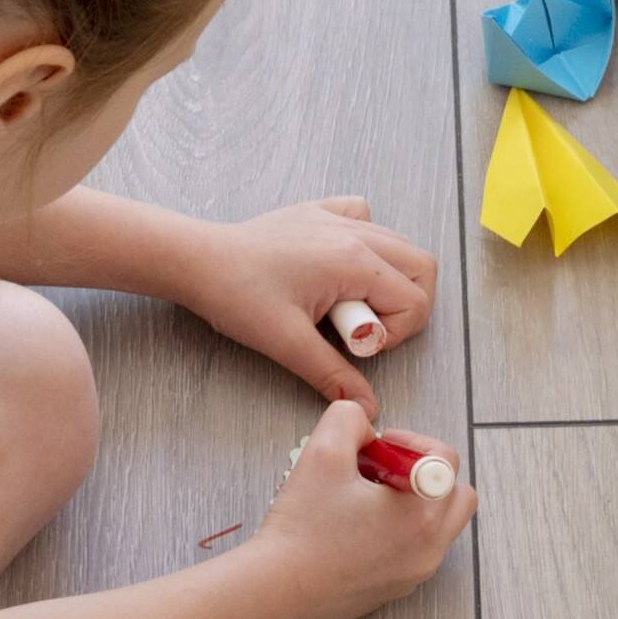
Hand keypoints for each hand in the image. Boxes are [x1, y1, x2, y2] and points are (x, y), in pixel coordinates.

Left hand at [191, 198, 436, 403]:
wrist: (196, 261)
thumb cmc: (235, 294)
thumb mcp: (287, 344)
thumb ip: (333, 374)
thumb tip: (366, 405)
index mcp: (352, 262)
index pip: (414, 300)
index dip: (394, 333)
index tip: (355, 344)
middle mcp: (353, 233)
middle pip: (421, 267)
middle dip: (405, 307)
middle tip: (362, 328)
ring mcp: (336, 219)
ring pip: (399, 243)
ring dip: (388, 280)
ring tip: (347, 304)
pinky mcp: (318, 213)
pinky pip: (364, 218)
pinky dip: (365, 243)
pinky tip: (340, 267)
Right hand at [249, 400, 475, 618]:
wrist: (275, 591)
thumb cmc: (301, 529)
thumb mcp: (322, 452)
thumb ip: (349, 419)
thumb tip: (365, 428)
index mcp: (423, 513)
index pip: (445, 459)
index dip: (410, 441)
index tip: (376, 446)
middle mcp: (429, 548)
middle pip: (455, 497)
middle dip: (425, 475)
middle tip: (381, 472)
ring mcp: (413, 574)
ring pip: (435, 526)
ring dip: (411, 503)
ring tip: (362, 499)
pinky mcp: (394, 589)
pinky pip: (412, 550)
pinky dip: (395, 532)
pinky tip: (352, 526)